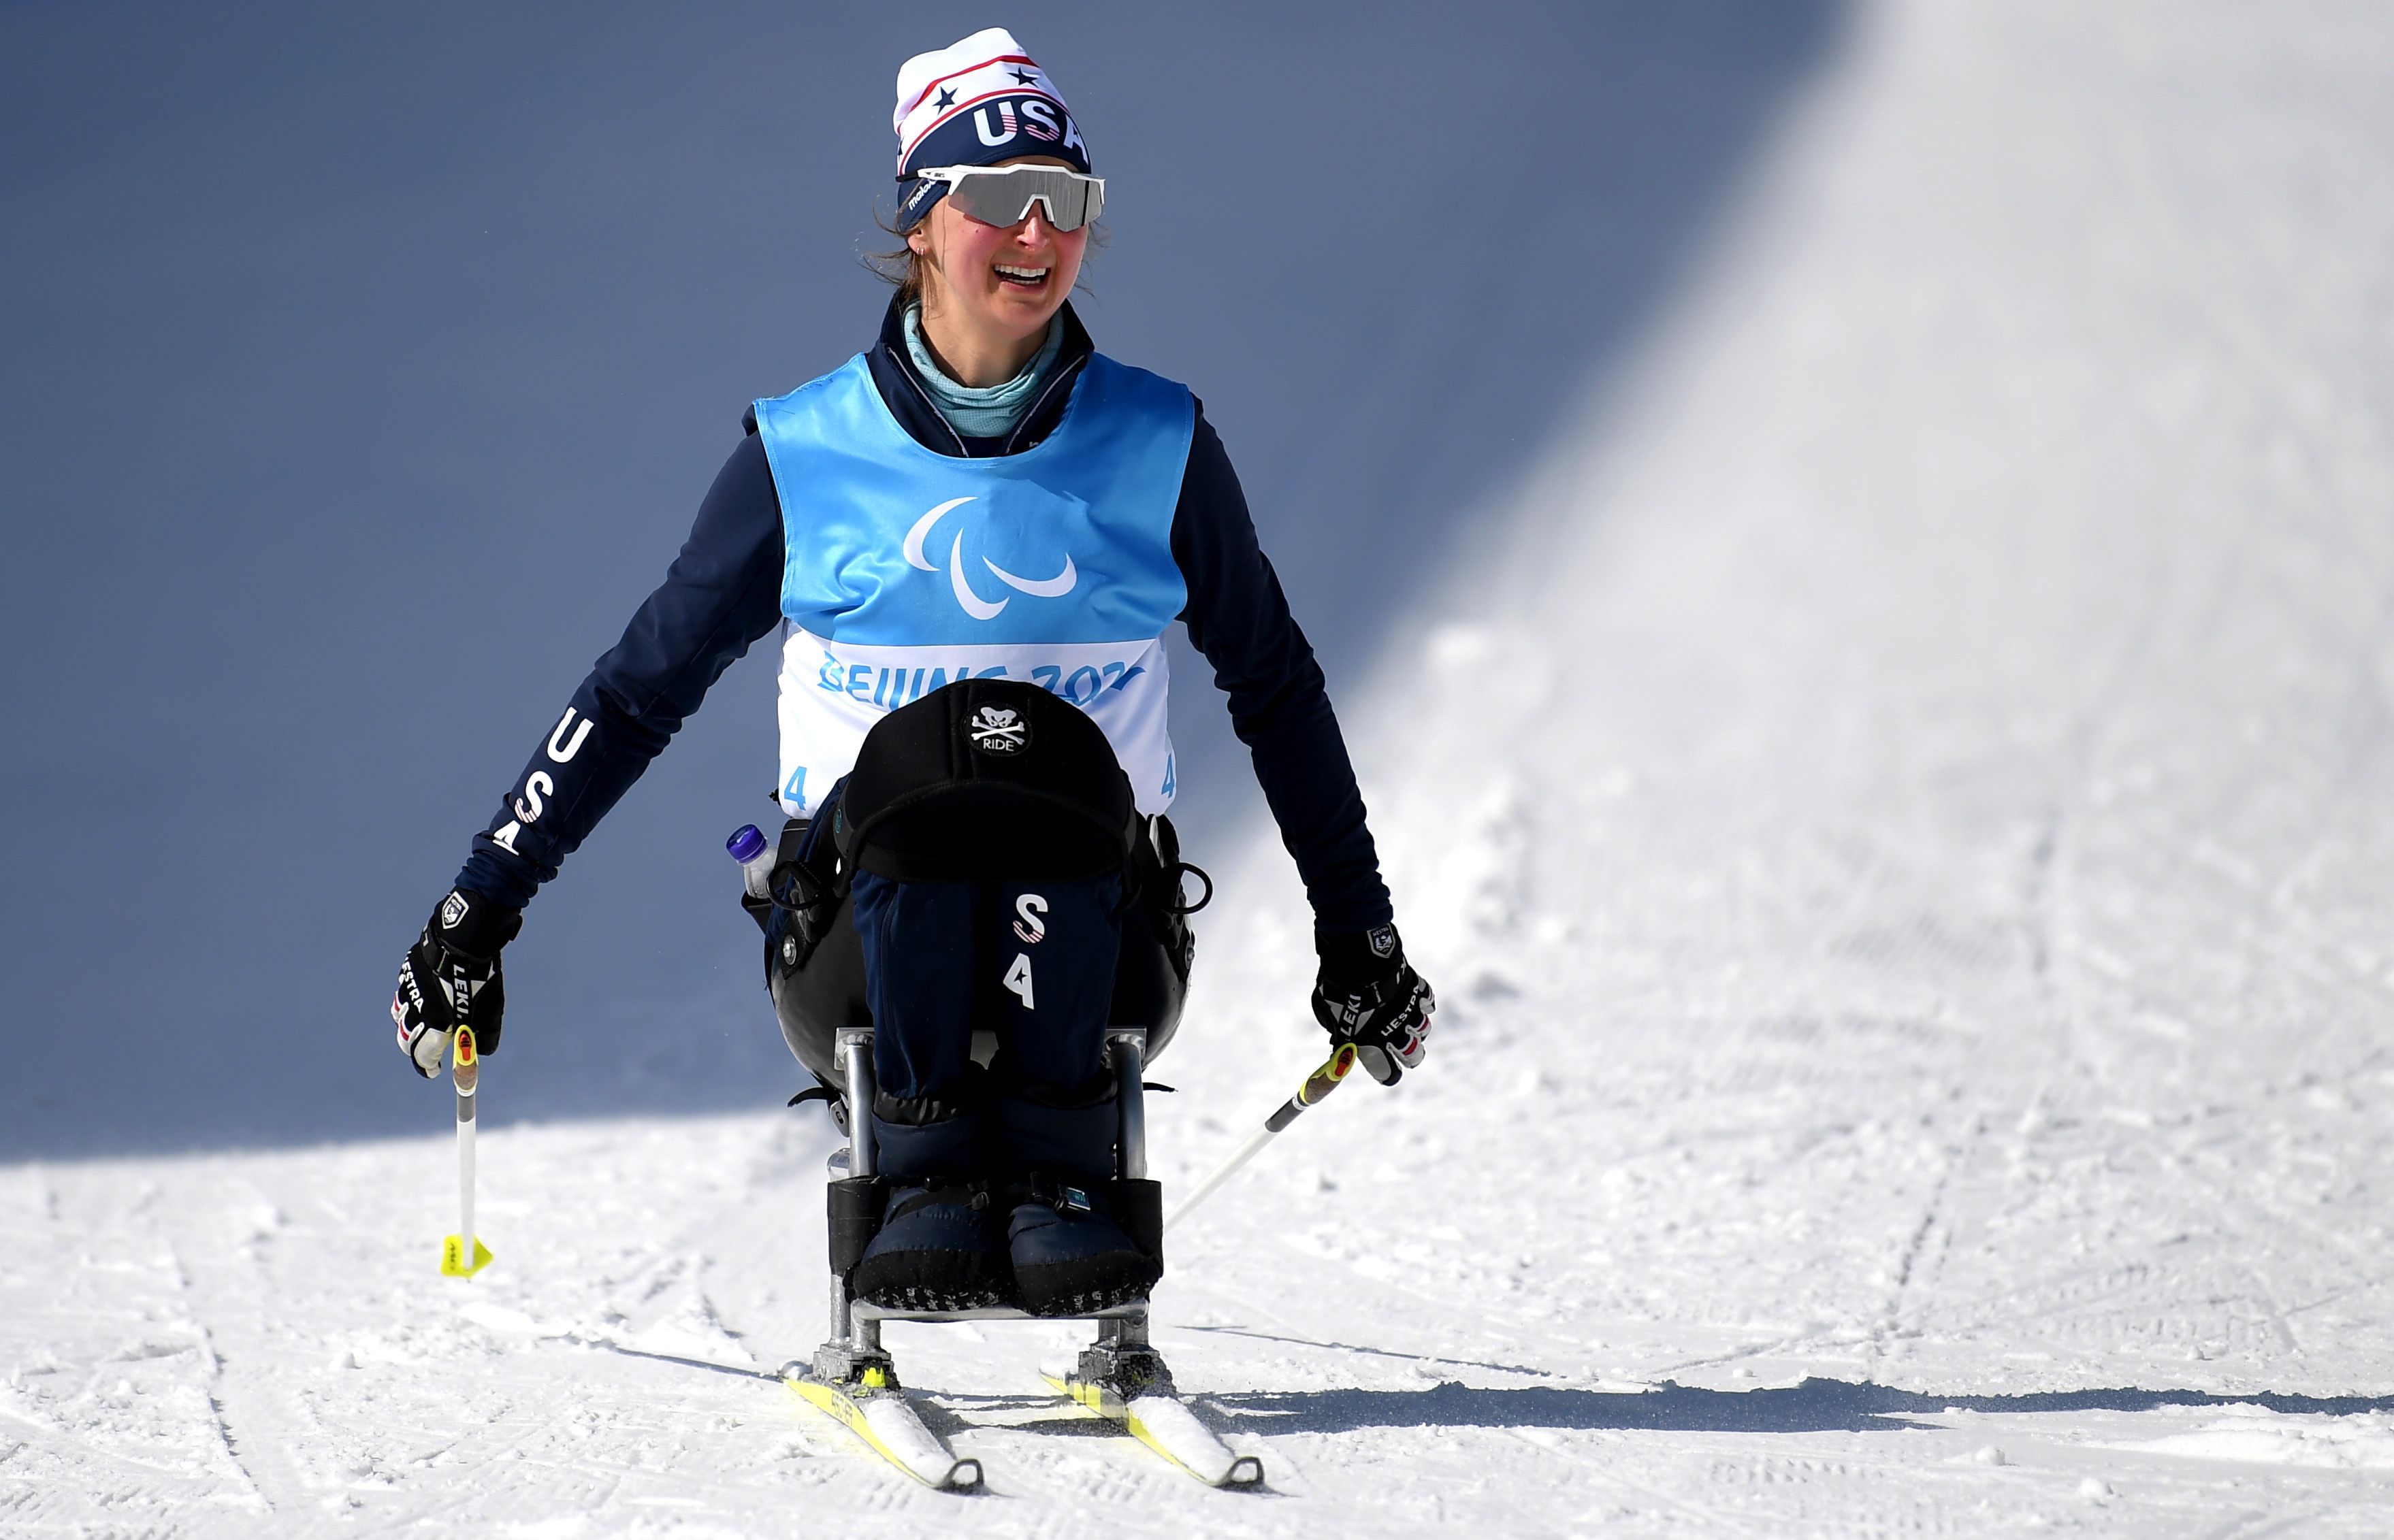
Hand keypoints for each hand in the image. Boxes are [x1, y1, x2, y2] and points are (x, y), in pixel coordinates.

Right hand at [390, 889, 521, 1078]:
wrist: (464, 937)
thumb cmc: (481, 976)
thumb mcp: (492, 1008)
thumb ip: (486, 1034)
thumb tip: (484, 1052)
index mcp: (436, 1024)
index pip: (424, 1057)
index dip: (427, 1067)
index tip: (434, 1071)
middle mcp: (416, 1011)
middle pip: (406, 1041)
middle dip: (416, 1050)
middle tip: (427, 1052)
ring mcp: (408, 990)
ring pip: (400, 1016)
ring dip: (409, 1025)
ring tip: (424, 1024)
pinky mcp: (406, 971)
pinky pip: (404, 992)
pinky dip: (410, 1001)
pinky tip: (425, 995)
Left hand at [1311, 924, 1434, 1085]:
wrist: (1357, 962)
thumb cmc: (1338, 992)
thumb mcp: (1329, 1018)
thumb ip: (1339, 1034)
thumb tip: (1340, 1041)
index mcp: (1372, 1043)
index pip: (1387, 1072)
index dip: (1387, 1074)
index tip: (1387, 1074)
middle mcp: (1395, 1032)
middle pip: (1413, 1056)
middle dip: (1410, 1057)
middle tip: (1405, 1054)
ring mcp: (1409, 1011)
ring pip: (1423, 1029)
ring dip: (1417, 1029)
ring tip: (1409, 1025)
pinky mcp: (1417, 990)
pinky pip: (1428, 1000)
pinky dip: (1424, 1002)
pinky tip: (1419, 1002)